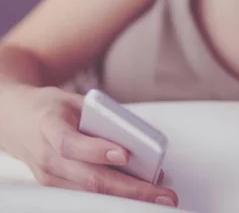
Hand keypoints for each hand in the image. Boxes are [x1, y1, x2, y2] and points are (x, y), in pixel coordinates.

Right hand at [0, 86, 177, 206]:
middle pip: (90, 179)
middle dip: (130, 189)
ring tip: (160, 195)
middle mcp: (47, 158)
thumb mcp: (74, 101)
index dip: (97, 151)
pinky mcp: (58, 186)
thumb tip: (139, 136)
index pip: (71, 144)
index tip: (126, 155)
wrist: (17, 121)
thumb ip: (103, 116)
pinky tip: (142, 191)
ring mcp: (51, 177)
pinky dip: (118, 194)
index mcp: (49, 127)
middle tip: (161, 193)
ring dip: (129, 197)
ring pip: (92, 193)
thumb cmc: (52, 109)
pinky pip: (90, 194)